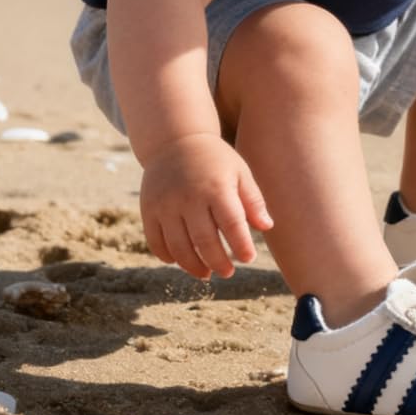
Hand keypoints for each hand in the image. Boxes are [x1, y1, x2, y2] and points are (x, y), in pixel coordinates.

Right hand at [138, 132, 273, 279]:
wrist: (175, 140)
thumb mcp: (239, 172)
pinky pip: (156, 242)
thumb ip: (253, 200)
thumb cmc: (215, 160)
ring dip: (193, 266)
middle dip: (218, 262)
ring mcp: (165, 204)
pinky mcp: (148, 209)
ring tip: (207, 273)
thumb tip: (267, 227)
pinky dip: (168, 257)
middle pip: (204, 241)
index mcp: (216, 187)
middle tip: (229, 272)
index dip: (241, 246)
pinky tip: (182, 261)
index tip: (248, 258)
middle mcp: (188, 197)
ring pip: (179, 247)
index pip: (232, 224)